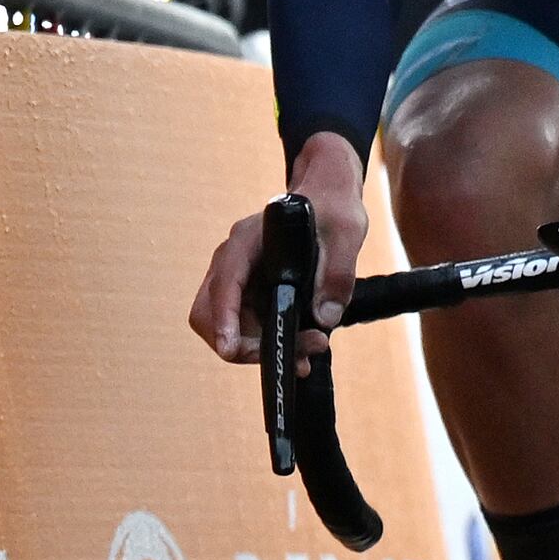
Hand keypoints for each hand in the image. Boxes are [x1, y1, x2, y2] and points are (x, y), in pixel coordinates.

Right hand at [192, 130, 369, 367]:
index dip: (223, 319)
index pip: (223, 284)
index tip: (230, 349)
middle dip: (245, 346)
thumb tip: (325, 318)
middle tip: (297, 359)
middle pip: (212, 315)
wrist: (328, 199)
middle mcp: (232, 263)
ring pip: (229, 328)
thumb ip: (337, 273)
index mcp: (246, 242)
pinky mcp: (250, 295)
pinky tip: (302, 350)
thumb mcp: (346, 233)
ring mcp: (237, 281)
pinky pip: (247, 328)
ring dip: (260, 350)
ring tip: (307, 358)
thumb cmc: (333, 209)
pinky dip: (269, 344)